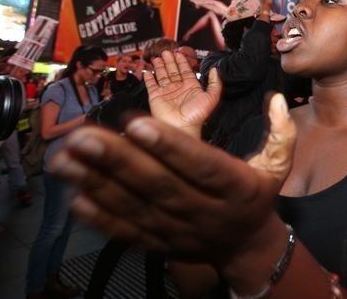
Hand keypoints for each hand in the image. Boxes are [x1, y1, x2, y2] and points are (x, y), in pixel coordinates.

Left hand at [49, 93, 295, 267]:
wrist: (245, 248)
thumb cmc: (256, 195)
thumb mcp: (278, 166)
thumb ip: (281, 133)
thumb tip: (277, 98)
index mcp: (236, 189)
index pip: (202, 166)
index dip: (171, 147)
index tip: (137, 123)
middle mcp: (205, 212)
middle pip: (159, 186)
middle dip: (119, 161)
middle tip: (83, 136)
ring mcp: (179, 232)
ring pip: (136, 208)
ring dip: (97, 184)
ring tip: (64, 159)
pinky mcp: (159, 245)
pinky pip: (127, 233)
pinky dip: (100, 217)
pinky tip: (73, 197)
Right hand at [145, 51, 220, 134]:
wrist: (182, 127)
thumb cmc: (196, 116)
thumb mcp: (211, 97)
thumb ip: (215, 83)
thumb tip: (215, 70)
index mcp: (190, 88)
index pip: (185, 71)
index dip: (182, 62)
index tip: (179, 53)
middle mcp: (178, 89)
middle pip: (172, 71)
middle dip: (170, 61)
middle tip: (166, 51)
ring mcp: (166, 93)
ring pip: (162, 75)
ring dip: (160, 66)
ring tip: (158, 57)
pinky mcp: (155, 97)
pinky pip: (151, 85)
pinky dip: (149, 78)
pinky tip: (148, 72)